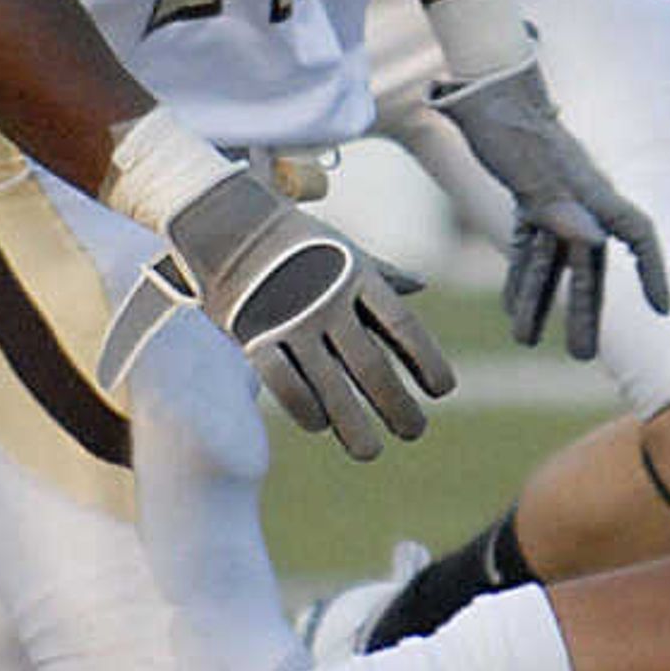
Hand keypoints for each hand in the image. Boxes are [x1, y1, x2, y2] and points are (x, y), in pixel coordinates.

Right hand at [119, 167, 451, 458]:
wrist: (226, 220)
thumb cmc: (294, 238)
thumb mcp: (345, 248)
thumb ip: (382, 273)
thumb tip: (420, 286)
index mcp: (357, 277)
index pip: (403, 328)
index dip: (427, 362)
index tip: (443, 391)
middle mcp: (328, 302)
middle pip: (372, 368)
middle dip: (398, 406)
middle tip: (414, 432)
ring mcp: (290, 321)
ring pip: (331, 388)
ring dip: (354, 426)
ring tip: (370, 451)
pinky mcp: (254, 336)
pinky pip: (285, 385)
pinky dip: (306, 410)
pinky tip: (320, 424)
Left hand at [428, 58, 669, 355]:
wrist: (485, 87)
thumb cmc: (510, 124)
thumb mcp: (529, 169)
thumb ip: (558, 206)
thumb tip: (592, 242)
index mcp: (591, 190)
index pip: (637, 235)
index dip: (653, 270)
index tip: (661, 308)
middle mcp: (579, 198)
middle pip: (590, 264)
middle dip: (585, 310)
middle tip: (581, 357)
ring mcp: (554, 198)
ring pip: (554, 260)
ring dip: (542, 300)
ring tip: (525, 340)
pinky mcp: (528, 197)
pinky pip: (530, 246)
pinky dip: (520, 275)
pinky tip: (510, 306)